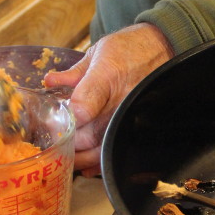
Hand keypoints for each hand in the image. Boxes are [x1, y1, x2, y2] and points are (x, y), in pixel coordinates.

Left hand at [44, 23, 174, 176]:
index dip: (67, 118)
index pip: (84, 106)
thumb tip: (50, 81)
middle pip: (86, 136)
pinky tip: (87, 164)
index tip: (53, 120)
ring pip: (99, 150)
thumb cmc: (131, 50)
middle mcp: (119, 102)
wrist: (164, 52)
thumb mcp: (99, 52)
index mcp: (106, 76)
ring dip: (79, 157)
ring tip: (66, 155)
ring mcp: (129, 118)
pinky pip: (116, 153)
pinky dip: (98, 162)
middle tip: (51, 141)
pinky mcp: (138, 130)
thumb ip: (74, 73)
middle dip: (64, 141)